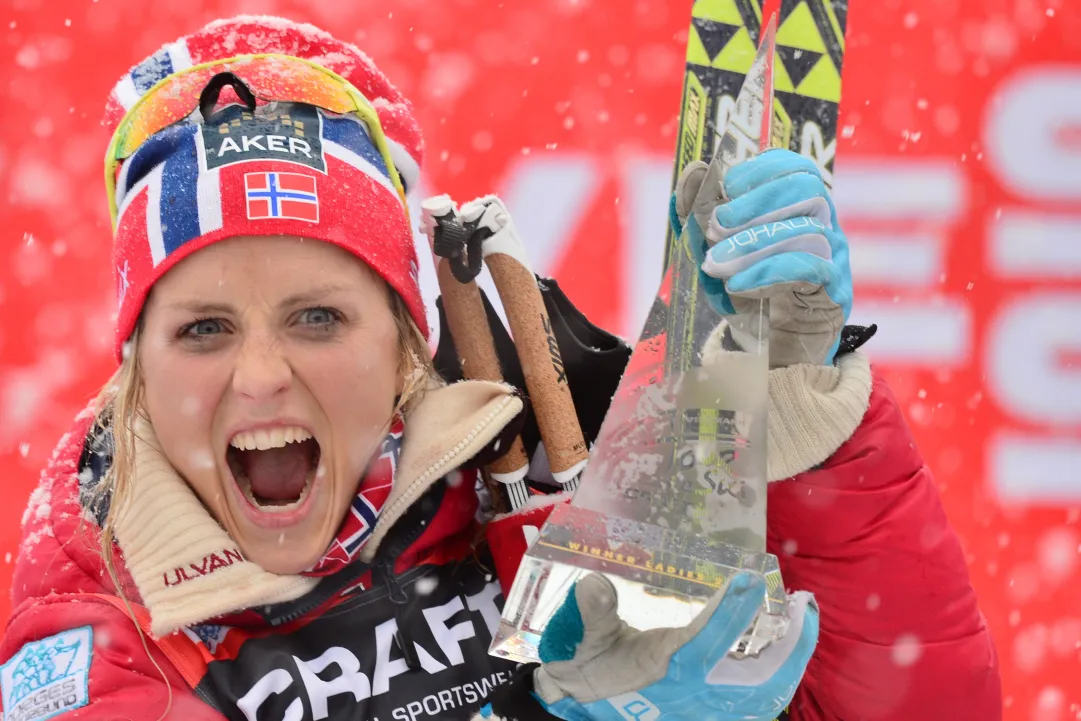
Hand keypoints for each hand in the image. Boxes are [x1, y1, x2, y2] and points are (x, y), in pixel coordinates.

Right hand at [531, 572, 817, 720]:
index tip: (750, 578)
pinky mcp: (711, 715)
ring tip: (801, 625)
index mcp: (668, 669)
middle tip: (805, 605)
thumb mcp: (588, 641)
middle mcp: (695, 693)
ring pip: (766, 694)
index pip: (709, 638)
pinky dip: (777, 680)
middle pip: (760, 675)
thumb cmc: (591, 671)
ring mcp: (707, 709)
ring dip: (790, 660)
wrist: (588, 711)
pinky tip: (784, 658)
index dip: (731, 609)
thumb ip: (595, 612)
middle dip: (790, 643)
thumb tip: (592, 582)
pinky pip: (757, 704)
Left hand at [672, 149, 852, 366]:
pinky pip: (809, 269)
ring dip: (754, 243)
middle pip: (808, 189)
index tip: (728, 186)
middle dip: (757, 202)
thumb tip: (693, 172)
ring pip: (807, 230)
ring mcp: (834, 258)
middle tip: (716, 226)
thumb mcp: (714, 253)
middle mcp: (824, 226)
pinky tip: (737, 284)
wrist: (770, 353)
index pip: (798, 168)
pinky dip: (767, 273)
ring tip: (716, 263)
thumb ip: (699, 215)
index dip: (765, 169)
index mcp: (799, 210)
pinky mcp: (835, 292)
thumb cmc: (748, 295)